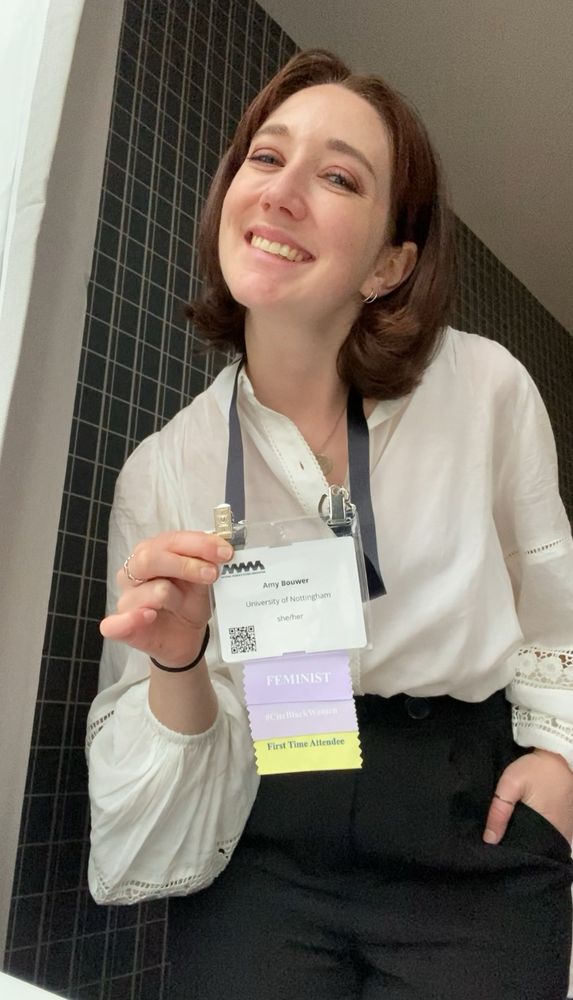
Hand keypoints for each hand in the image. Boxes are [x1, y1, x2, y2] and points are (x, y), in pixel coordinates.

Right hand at [100, 531, 232, 667]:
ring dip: (174, 596)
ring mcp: (125, 600)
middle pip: (149, 559)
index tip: (225, 552)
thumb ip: (206, 563)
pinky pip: (115, 623)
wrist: (185, 638)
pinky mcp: (120, 627)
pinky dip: (132, 619)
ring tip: (186, 605)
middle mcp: (133, 573)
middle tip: (212, 574)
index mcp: (152, 553)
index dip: (198, 544)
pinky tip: (149, 616)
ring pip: (144, 590)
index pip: (170, 541)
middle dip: (185, 564)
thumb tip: (220, 549)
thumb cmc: (189, 602)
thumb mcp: (202, 581)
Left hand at [483, 748, 572, 844]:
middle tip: (503, 839)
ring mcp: (567, 830)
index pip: (526, 852)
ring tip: (515, 832)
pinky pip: (555, 834)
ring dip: (533, 838)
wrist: (559, 755)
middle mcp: (560, 836)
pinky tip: (532, 825)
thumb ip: (499, 812)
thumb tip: (490, 840)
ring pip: (546, 841)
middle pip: (536, 848)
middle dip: (521, 845)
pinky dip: (544, 832)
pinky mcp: (571, 822)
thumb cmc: (535, 770)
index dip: (512, 850)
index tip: (499, 848)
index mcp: (546, 832)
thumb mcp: (510, 784)